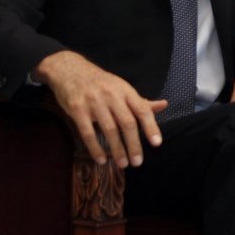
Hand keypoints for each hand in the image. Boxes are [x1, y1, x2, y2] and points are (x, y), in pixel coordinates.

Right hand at [34, 50, 164, 167]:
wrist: (71, 70)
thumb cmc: (102, 83)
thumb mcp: (122, 88)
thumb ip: (141, 101)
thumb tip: (164, 105)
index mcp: (125, 91)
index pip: (142, 110)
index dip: (151, 126)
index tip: (157, 143)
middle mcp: (112, 96)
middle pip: (127, 122)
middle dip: (134, 144)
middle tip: (138, 162)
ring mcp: (94, 102)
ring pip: (109, 129)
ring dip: (117, 149)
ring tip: (123, 164)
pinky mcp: (77, 110)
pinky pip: (87, 132)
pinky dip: (95, 148)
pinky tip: (101, 160)